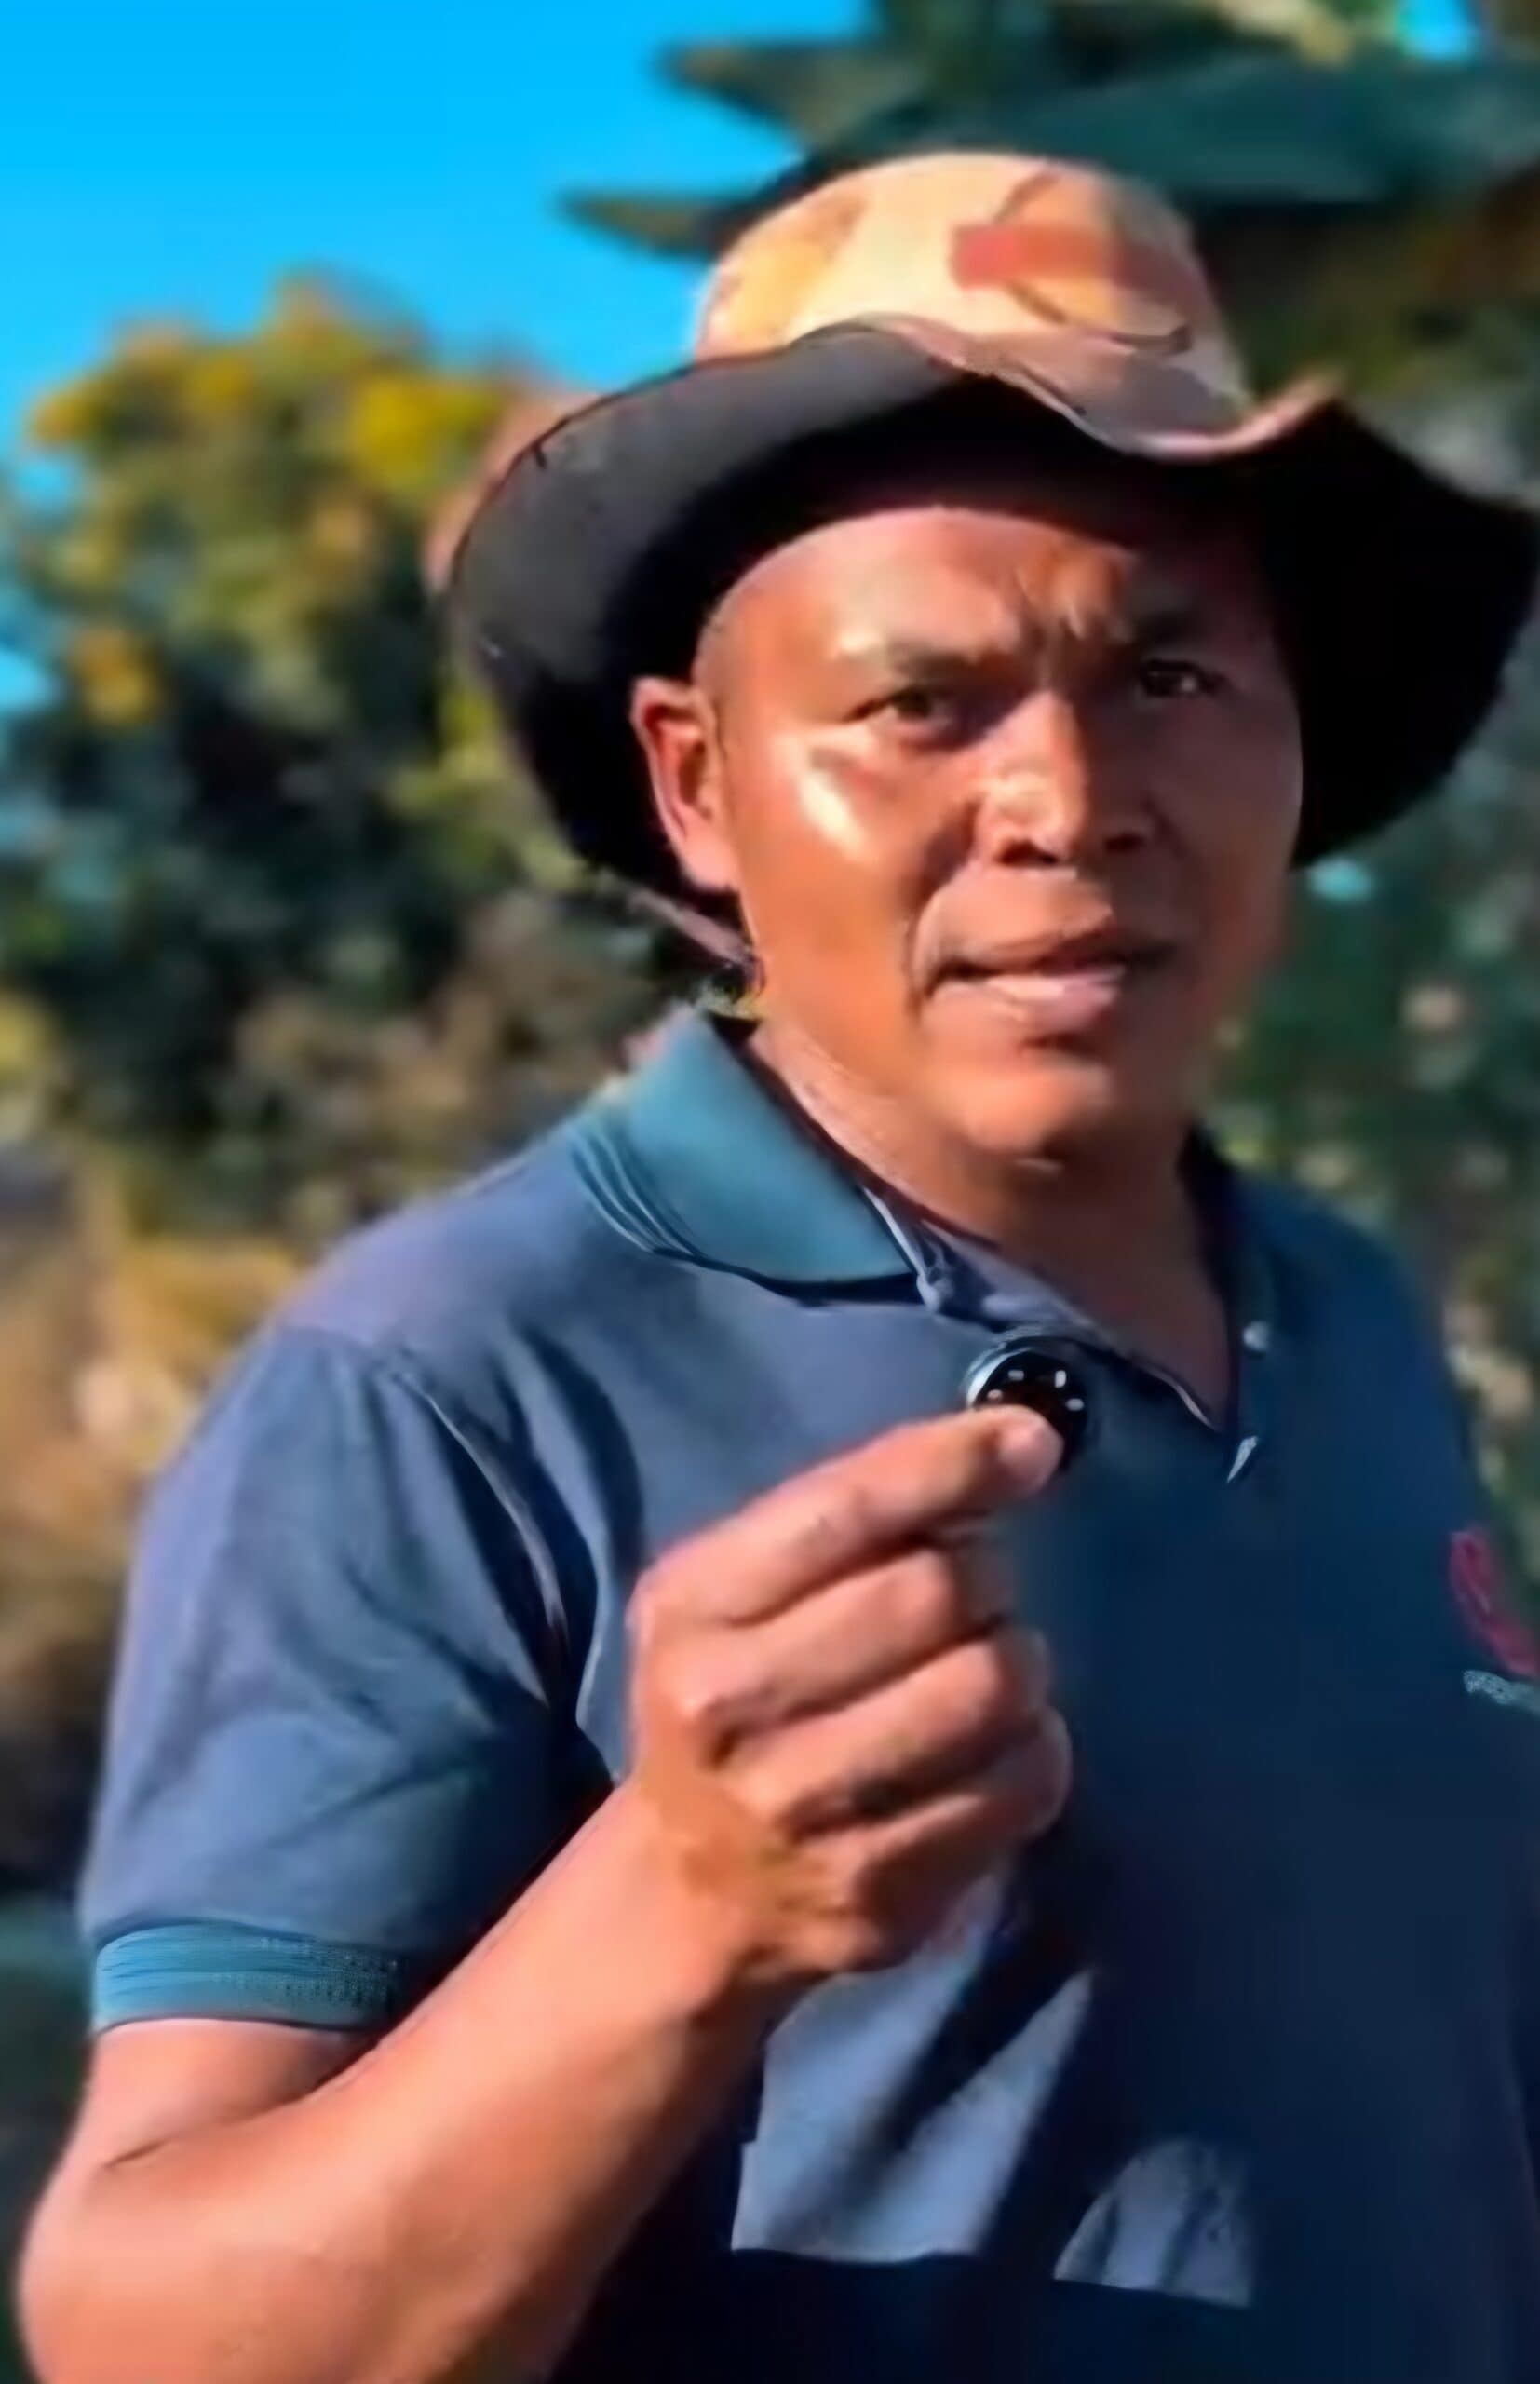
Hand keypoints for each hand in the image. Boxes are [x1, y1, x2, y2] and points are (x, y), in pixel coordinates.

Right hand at [629, 1408, 1070, 1987]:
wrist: (695, 1891)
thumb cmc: (739, 1695)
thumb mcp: (738, 1589)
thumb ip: (852, 1511)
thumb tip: (1021, 1441)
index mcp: (691, 1608)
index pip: (841, 1510)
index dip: (952, 1464)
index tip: (1032, 1443)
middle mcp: (730, 1707)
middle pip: (934, 1595)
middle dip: (987, 1578)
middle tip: (976, 1595)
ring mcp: (803, 1810)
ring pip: (991, 1688)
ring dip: (1019, 1663)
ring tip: (988, 1671)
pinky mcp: (880, 1893)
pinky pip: (1022, 1786)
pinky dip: (1036, 1748)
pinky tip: (996, 1749)